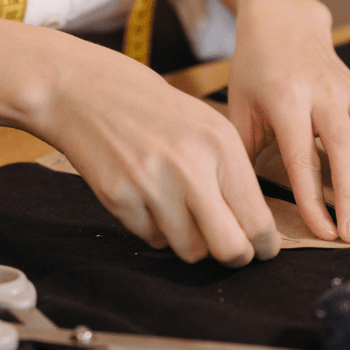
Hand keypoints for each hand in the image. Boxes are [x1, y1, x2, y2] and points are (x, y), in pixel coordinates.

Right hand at [31, 36, 280, 265]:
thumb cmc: (154, 111)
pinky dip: (156, 229)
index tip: (262, 249)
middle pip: (229, 249)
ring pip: (190, 251)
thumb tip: (255, 228)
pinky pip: (153, 239)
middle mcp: (190, 167)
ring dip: (191, 241)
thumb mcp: (207, 127)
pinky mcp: (120, 199)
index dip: (264, 245)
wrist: (85, 92)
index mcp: (221, 145)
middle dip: (235, 257)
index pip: (257, 219)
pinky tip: (147, 197)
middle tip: (232, 253)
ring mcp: (152, 185)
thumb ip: (232, 174)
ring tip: (182, 211)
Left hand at [227, 0, 349, 242]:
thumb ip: (244, 150)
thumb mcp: (239, 106)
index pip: (302, 157)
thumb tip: (245, 200)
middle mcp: (323, 94)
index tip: (323, 232)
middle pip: (345, 148)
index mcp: (286, 99)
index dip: (314, 199)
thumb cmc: (255, 70)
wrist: (282, 20)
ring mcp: (348, 91)